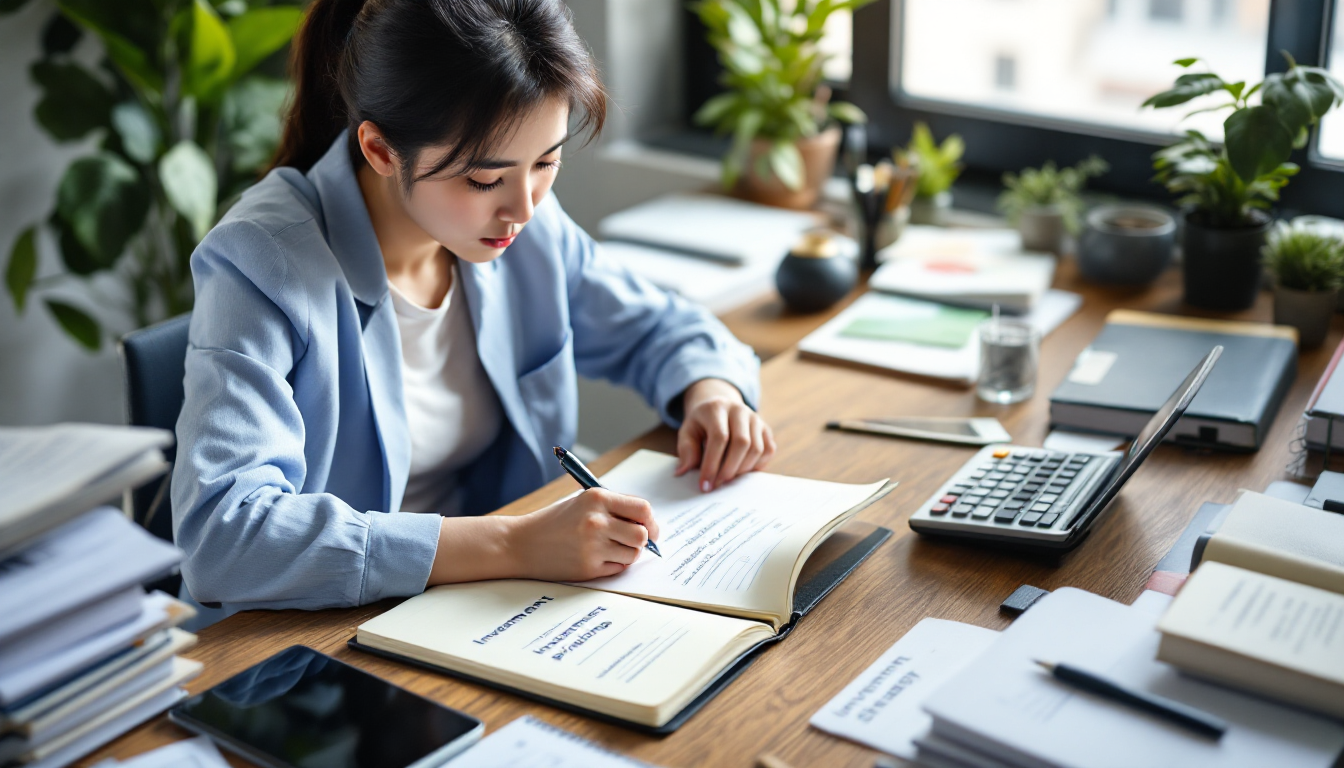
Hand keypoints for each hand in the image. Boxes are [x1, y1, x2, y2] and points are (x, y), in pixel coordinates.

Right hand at [504, 489, 659, 581]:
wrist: (521, 543)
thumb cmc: (555, 522)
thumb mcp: (583, 503)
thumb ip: (614, 508)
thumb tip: (648, 524)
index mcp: (597, 498)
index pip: (642, 508)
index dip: (650, 521)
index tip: (650, 528)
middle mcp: (597, 521)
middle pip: (642, 535)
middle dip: (642, 540)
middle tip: (633, 542)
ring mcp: (593, 546)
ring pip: (633, 554)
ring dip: (628, 554)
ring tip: (610, 549)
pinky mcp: (588, 567)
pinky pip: (618, 568)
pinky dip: (613, 565)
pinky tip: (596, 558)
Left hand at [675, 378, 775, 491]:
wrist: (719, 408)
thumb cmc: (701, 424)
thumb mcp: (687, 431)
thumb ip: (686, 450)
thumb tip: (684, 471)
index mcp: (717, 408)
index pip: (719, 437)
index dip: (712, 464)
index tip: (705, 484)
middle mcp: (739, 410)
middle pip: (742, 442)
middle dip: (729, 469)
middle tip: (718, 485)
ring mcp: (756, 418)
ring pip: (757, 448)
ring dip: (742, 469)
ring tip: (727, 478)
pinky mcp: (766, 429)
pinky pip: (768, 450)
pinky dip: (757, 465)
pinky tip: (742, 471)